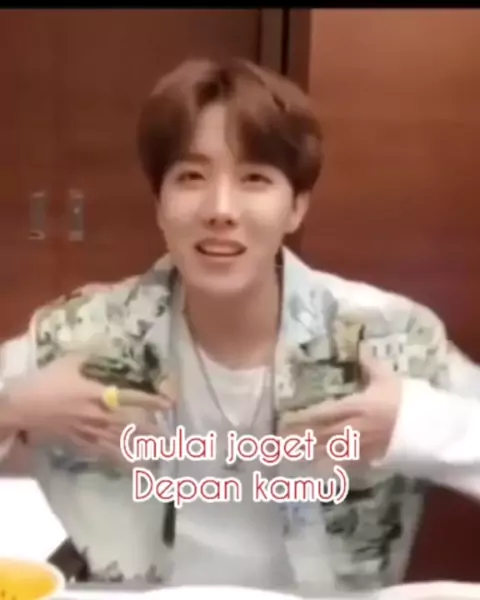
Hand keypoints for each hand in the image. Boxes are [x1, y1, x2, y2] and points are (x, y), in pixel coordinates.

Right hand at [2, 353, 173, 460]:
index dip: (153, 401)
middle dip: (152, 429)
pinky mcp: (80, 443)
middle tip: (170, 435)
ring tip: (159, 452)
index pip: (133, 397)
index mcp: (99, 393)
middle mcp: (99, 415)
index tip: (169, 403)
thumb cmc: (46, 382)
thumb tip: (113, 350)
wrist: (22, 408)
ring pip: (121, 441)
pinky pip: (104, 453)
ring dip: (141, 446)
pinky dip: (119, 459)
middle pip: (132, 424)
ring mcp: (90, 432)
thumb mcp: (70, 361)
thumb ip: (94, 358)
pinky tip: (132, 465)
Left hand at [280, 348, 402, 462]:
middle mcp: (353, 427)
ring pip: (328, 450)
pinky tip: (315, 468)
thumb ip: (371, 365)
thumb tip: (360, 348)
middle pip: (320, 433)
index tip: (284, 420)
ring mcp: (360, 445)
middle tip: (277, 441)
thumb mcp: (389, 378)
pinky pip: (344, 463)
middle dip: (298, 437)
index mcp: (355, 406)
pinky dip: (328, 466)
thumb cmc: (407, 401)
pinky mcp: (370, 459)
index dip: (302, 418)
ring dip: (307, 452)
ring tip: (288, 455)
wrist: (429, 430)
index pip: (322, 412)